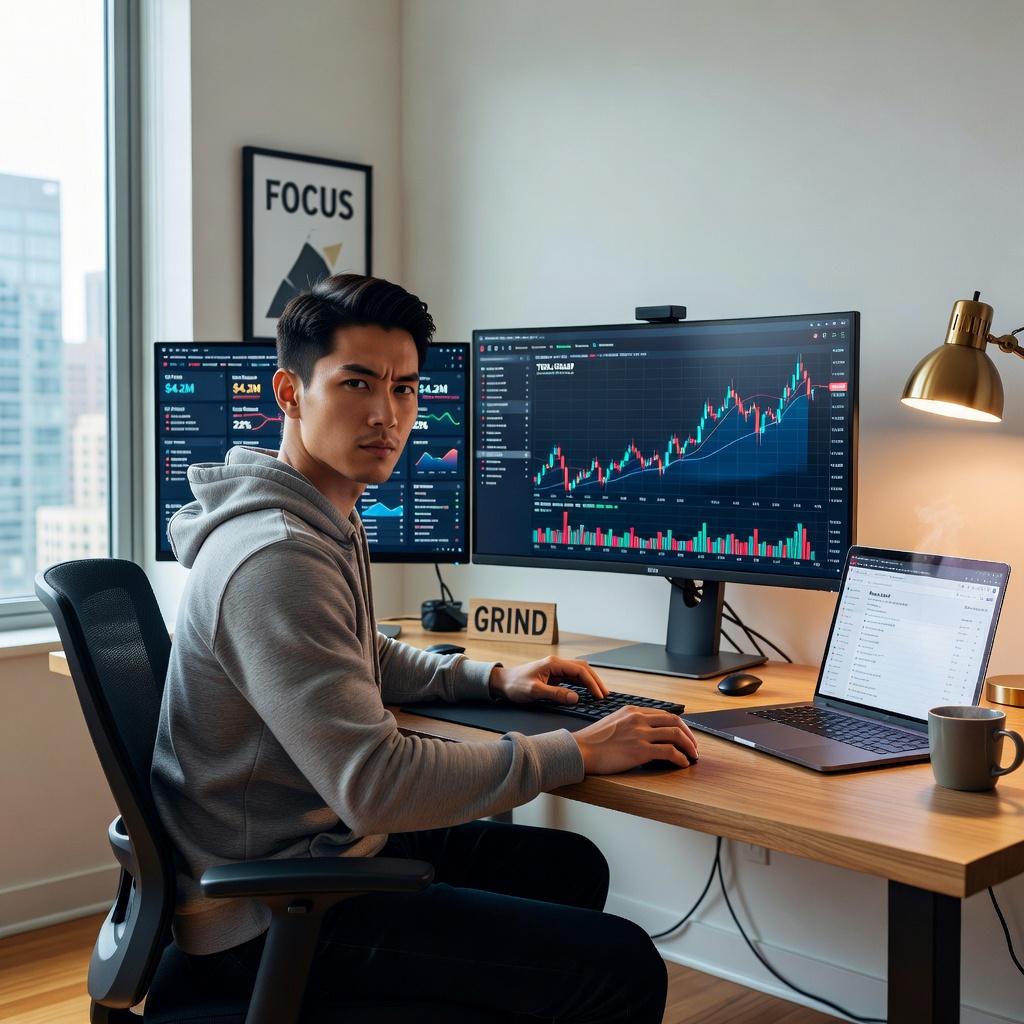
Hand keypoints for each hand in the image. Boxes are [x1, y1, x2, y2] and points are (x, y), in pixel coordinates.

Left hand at [488, 656, 608, 703]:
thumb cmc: (515, 685)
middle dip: (595, 681)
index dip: (592, 683)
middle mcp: (556, 664)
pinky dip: (582, 684)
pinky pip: (572, 678)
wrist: (502, 682)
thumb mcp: (534, 692)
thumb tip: (575, 698)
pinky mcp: (553, 676)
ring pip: (578, 673)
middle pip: (582, 669)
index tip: (599, 695)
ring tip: (600, 694)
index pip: (579, 671)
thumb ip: (555, 694)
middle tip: (604, 695)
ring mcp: (555, 669)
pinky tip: (587, 692)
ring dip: (590, 682)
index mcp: (553, 664)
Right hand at [572, 706, 698, 773]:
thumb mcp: (613, 722)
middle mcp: (638, 719)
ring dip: (689, 747)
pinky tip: (682, 764)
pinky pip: (669, 752)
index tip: (684, 735)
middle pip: (675, 721)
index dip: (678, 725)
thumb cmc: (593, 741)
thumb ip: (630, 723)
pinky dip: (680, 758)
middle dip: (689, 734)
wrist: (580, 750)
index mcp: (632, 711)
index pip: (664, 714)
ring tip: (693, 756)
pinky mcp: (640, 750)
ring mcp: (640, 734)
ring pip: (676, 735)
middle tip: (694, 746)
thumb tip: (645, 733)